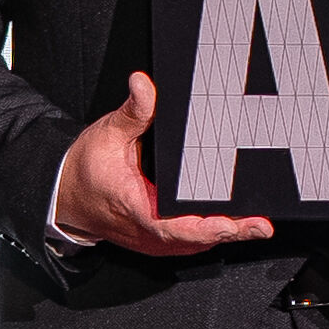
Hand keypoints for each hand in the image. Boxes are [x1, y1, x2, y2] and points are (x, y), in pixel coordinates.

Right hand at [52, 73, 273, 255]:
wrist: (67, 196)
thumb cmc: (86, 169)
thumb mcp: (108, 134)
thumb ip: (133, 111)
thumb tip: (144, 84)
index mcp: (137, 209)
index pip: (175, 226)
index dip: (207, 228)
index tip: (232, 225)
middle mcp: (148, 233)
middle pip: (197, 239)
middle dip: (232, 231)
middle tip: (260, 224)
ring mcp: (155, 241)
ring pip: (197, 244)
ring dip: (226, 234)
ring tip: (255, 224)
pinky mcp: (159, 240)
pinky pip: (191, 242)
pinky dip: (212, 233)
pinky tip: (234, 223)